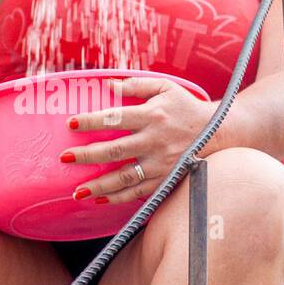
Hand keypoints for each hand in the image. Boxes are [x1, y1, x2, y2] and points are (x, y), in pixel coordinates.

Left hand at [59, 77, 216, 205]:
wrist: (219, 131)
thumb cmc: (185, 106)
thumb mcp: (165, 87)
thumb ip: (136, 84)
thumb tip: (107, 85)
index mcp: (152, 115)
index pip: (115, 118)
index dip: (91, 121)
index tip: (70, 124)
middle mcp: (155, 140)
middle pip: (115, 150)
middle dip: (87, 155)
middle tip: (64, 158)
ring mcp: (161, 163)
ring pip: (125, 177)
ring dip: (99, 185)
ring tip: (77, 191)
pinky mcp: (166, 179)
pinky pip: (139, 192)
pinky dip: (119, 198)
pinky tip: (100, 200)